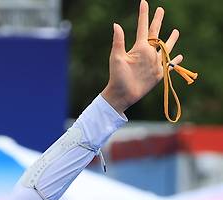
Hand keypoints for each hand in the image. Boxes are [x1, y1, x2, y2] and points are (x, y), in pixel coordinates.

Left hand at [101, 0, 182, 114]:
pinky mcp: (158, 74)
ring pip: (166, 48)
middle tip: (160, 9)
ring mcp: (154, 63)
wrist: (122, 94)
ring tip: (176, 31)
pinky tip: (180, 56)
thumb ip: (118, 42)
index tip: (144, 2)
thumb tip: (116, 24)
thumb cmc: (117, 77)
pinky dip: (175, 61)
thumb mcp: (116, 58)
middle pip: (155, 33)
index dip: (144, 15)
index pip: (143, 27)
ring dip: (171, 40)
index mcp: (139, 48)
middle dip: (158, 21)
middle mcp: (147, 53)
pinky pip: (170, 65)